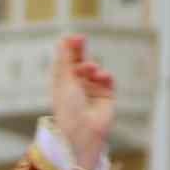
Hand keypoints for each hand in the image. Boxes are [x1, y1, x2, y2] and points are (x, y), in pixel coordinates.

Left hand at [50, 34, 116, 169]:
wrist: (82, 132)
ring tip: (89, 70)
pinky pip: (107, 80)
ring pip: (95, 71)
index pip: (66, 63)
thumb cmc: (68, 109)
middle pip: (80, 63)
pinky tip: (102, 77)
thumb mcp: (64, 81)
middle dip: (80, 51)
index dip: (69, 49)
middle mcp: (77, 87)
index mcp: (62, 85)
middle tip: (80, 39)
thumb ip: (65, 60)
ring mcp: (92, 92)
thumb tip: (62, 40)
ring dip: (92, 67)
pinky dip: (105, 76)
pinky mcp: (106, 97)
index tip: (72, 37)